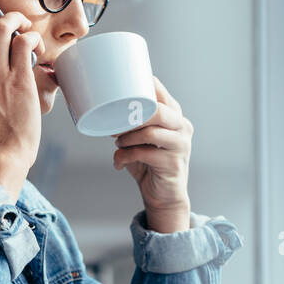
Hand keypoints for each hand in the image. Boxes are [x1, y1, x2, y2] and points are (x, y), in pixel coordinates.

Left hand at [112, 75, 192, 232]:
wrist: (164, 196)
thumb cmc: (149, 164)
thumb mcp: (141, 139)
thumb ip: (130, 124)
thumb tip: (102, 111)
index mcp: (174, 114)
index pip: (159, 91)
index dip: (139, 87)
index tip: (119, 91)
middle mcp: (182, 126)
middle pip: (158, 110)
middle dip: (132, 116)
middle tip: (115, 124)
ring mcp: (180, 145)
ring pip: (151, 132)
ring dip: (127, 138)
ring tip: (118, 143)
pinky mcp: (173, 163)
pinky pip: (144, 154)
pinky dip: (126, 156)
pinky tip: (119, 162)